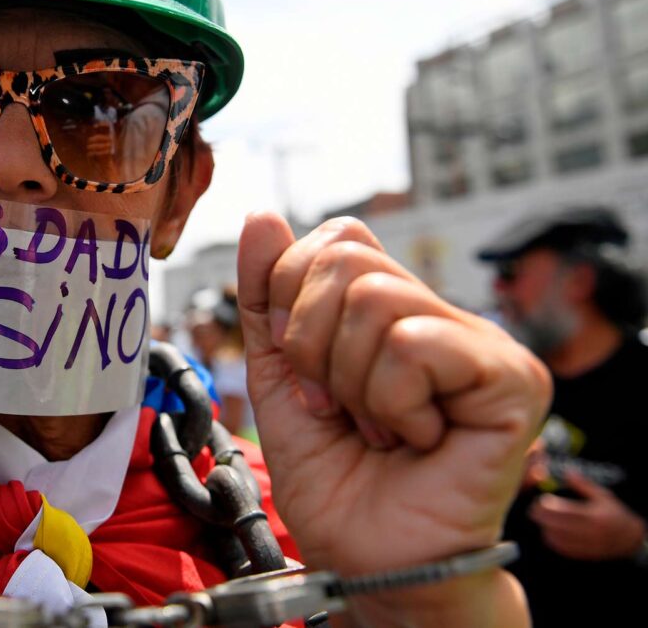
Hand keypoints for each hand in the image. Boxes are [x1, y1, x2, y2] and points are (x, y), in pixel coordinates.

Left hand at [236, 214, 550, 624]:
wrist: (365, 555)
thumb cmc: (334, 476)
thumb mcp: (278, 375)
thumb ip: (267, 297)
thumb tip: (261, 216)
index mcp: (392, 309)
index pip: (337, 240)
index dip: (291, 298)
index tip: (300, 370)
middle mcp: (441, 315)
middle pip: (347, 260)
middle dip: (312, 346)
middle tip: (337, 406)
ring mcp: (482, 343)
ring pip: (374, 301)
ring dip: (351, 383)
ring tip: (377, 427)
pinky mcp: (512, 378)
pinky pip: (413, 345)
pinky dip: (390, 402)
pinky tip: (415, 438)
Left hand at [529, 470, 645, 559]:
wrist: (630, 538)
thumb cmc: (614, 513)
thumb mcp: (603, 495)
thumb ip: (584, 484)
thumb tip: (567, 472)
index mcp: (593, 516)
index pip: (563, 511)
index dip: (546, 506)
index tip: (538, 501)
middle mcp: (590, 532)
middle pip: (555, 525)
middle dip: (541, 517)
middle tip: (534, 510)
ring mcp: (586, 545)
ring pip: (556, 538)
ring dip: (545, 528)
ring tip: (543, 520)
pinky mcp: (584, 554)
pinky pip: (562, 548)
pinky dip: (552, 540)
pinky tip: (550, 532)